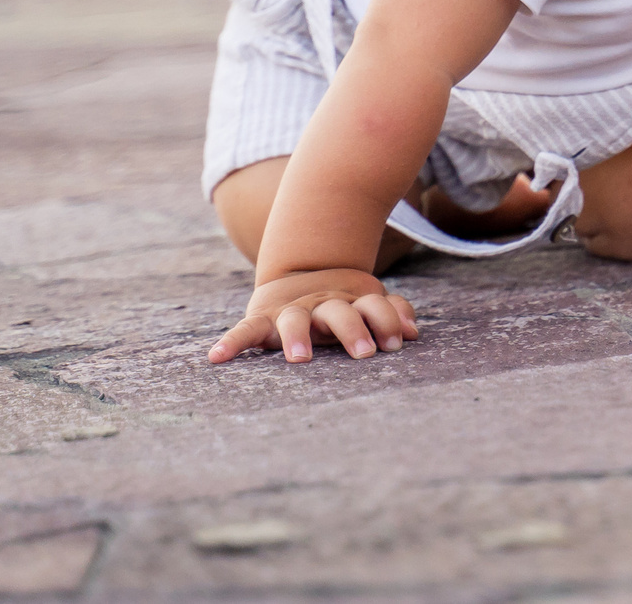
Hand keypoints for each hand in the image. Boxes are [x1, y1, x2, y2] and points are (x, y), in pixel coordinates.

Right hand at [208, 268, 419, 363]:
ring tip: (300, 358)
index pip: (373, 306)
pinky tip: (217, 357)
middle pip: (338, 312)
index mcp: (349, 301)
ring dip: (298, 336)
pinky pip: (246, 329)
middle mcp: (321, 305)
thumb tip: (415, 332)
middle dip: (352, 330)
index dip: (387, 320)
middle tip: (365, 354)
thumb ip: (391, 313)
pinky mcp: (264, 319)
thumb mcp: (367, 303)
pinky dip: (232, 342)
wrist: (300, 273)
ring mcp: (292, 311)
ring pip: (296, 320)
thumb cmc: (342, 303)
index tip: (398, 343)